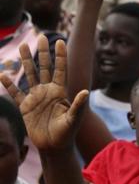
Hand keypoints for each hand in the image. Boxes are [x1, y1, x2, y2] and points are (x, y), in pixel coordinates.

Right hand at [0, 35, 87, 151]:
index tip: (60, 41)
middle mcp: (48, 91)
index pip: (61, 70)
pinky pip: (16, 93)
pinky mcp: (25, 107)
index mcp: (60, 92)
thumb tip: (85, 92)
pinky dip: (9, 85)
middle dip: (43, 53)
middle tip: (41, 36)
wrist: (54, 147)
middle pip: (44, 68)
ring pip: (30, 75)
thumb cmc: (67, 133)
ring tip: (22, 46)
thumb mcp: (74, 119)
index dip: (60, 56)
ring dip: (26, 61)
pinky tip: (3, 74)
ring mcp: (36, 98)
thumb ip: (78, 105)